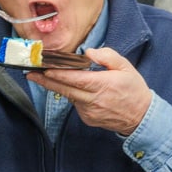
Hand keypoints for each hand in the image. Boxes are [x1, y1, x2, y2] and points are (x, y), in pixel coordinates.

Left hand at [26, 47, 151, 135]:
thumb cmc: (133, 89)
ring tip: (46, 76)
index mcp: (102, 85)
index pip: (74, 79)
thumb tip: (88, 52)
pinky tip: (77, 89)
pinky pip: (75, 104)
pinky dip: (73, 95)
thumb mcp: (125, 67)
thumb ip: (107, 56)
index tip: (43, 68)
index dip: (57, 74)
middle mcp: (93, 100)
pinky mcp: (87, 118)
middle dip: (45, 80)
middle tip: (30, 73)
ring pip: (69, 96)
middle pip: (64, 89)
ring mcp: (89, 111)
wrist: (140, 117)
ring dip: (59, 86)